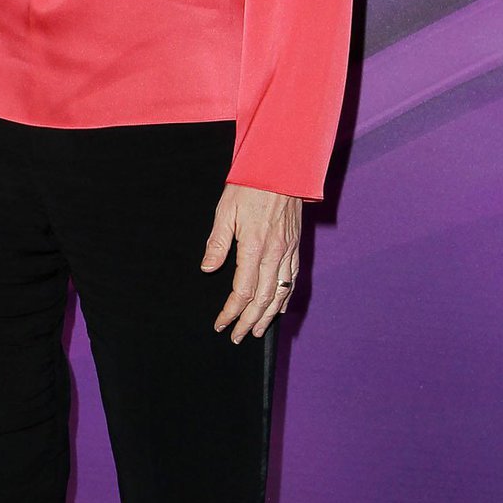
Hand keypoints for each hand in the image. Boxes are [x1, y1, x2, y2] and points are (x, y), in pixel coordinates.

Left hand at [202, 185, 301, 343]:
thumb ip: (217, 243)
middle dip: (248, 321)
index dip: (230, 312)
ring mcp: (288, 250)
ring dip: (268, 315)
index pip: (242, 291)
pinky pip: (292, 279)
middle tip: (236, 336)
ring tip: (256, 330)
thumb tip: (208, 269)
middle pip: (262, 299)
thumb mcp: (226, 210)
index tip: (220, 323)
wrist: (282, 166)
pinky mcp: (295, 245)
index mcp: (255, 246)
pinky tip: (278, 307)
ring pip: (280, 293)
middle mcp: (275, 253)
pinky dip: (284, 298)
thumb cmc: (251, 185)